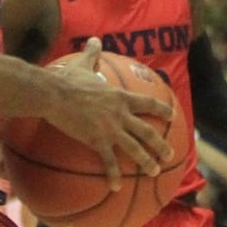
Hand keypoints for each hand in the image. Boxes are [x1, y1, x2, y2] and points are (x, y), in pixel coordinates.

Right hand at [41, 38, 172, 192]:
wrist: (55, 95)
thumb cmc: (67, 79)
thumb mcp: (82, 64)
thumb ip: (92, 54)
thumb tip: (95, 40)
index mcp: (120, 97)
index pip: (148, 104)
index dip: (162, 110)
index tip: (172, 115)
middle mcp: (120, 114)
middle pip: (147, 132)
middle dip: (161, 144)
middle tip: (171, 154)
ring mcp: (110, 129)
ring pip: (135, 149)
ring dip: (146, 162)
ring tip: (154, 171)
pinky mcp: (97, 141)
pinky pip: (108, 162)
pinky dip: (114, 176)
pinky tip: (116, 187)